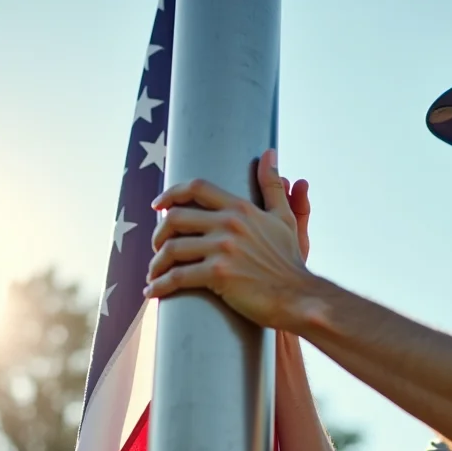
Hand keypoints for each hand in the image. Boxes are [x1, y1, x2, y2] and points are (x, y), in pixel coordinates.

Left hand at [145, 149, 316, 330]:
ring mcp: (223, 249)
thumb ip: (273, 185)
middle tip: (156, 248)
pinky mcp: (218, 275)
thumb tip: (269, 153)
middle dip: (158, 234)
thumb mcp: (283, 217)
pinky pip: (178, 277)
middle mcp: (229, 224)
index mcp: (240, 208)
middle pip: (176, 218)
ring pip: (172, 249)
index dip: (170, 194)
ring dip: (156, 263)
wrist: (298, 296)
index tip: (157, 206)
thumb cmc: (289, 261)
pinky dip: (160, 285)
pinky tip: (153, 292)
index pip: (196, 189)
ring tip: (154, 273)